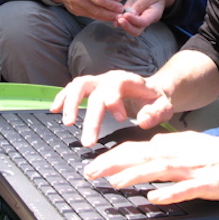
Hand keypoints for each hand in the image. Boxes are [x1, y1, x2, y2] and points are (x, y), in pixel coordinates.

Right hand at [48, 0, 122, 20]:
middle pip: (99, 0)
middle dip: (112, 6)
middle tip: (120, 9)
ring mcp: (75, 1)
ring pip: (95, 10)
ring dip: (108, 14)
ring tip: (117, 15)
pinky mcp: (75, 10)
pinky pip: (91, 15)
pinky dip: (102, 17)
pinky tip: (109, 17)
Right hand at [50, 70, 174, 146]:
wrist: (153, 90)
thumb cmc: (157, 100)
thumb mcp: (164, 106)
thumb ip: (156, 113)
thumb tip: (142, 120)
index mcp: (127, 81)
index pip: (115, 87)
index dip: (114, 102)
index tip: (120, 119)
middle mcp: (109, 79)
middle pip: (93, 91)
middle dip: (88, 116)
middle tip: (88, 140)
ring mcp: (98, 82)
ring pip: (78, 85)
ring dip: (70, 103)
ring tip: (67, 123)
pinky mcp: (91, 88)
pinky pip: (72, 88)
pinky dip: (62, 97)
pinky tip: (54, 110)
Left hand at [83, 132, 218, 203]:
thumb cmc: (217, 156)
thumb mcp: (186, 147)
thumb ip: (163, 151)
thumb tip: (139, 155)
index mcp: (172, 145)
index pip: (136, 147)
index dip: (112, 155)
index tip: (93, 163)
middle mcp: (178, 153)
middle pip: (141, 155)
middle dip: (114, 163)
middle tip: (91, 172)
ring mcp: (192, 168)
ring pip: (159, 169)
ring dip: (135, 175)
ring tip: (114, 183)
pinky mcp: (208, 183)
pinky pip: (186, 189)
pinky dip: (169, 193)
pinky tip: (155, 198)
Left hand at [113, 0, 174, 36]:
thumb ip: (140, 4)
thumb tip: (130, 13)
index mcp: (153, 15)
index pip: (144, 22)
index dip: (134, 20)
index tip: (126, 14)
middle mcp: (145, 21)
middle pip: (136, 30)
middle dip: (127, 26)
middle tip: (119, 18)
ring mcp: (137, 21)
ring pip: (129, 29)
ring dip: (121, 24)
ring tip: (116, 16)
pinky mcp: (130, 17)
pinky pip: (124, 22)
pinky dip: (118, 21)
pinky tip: (113, 16)